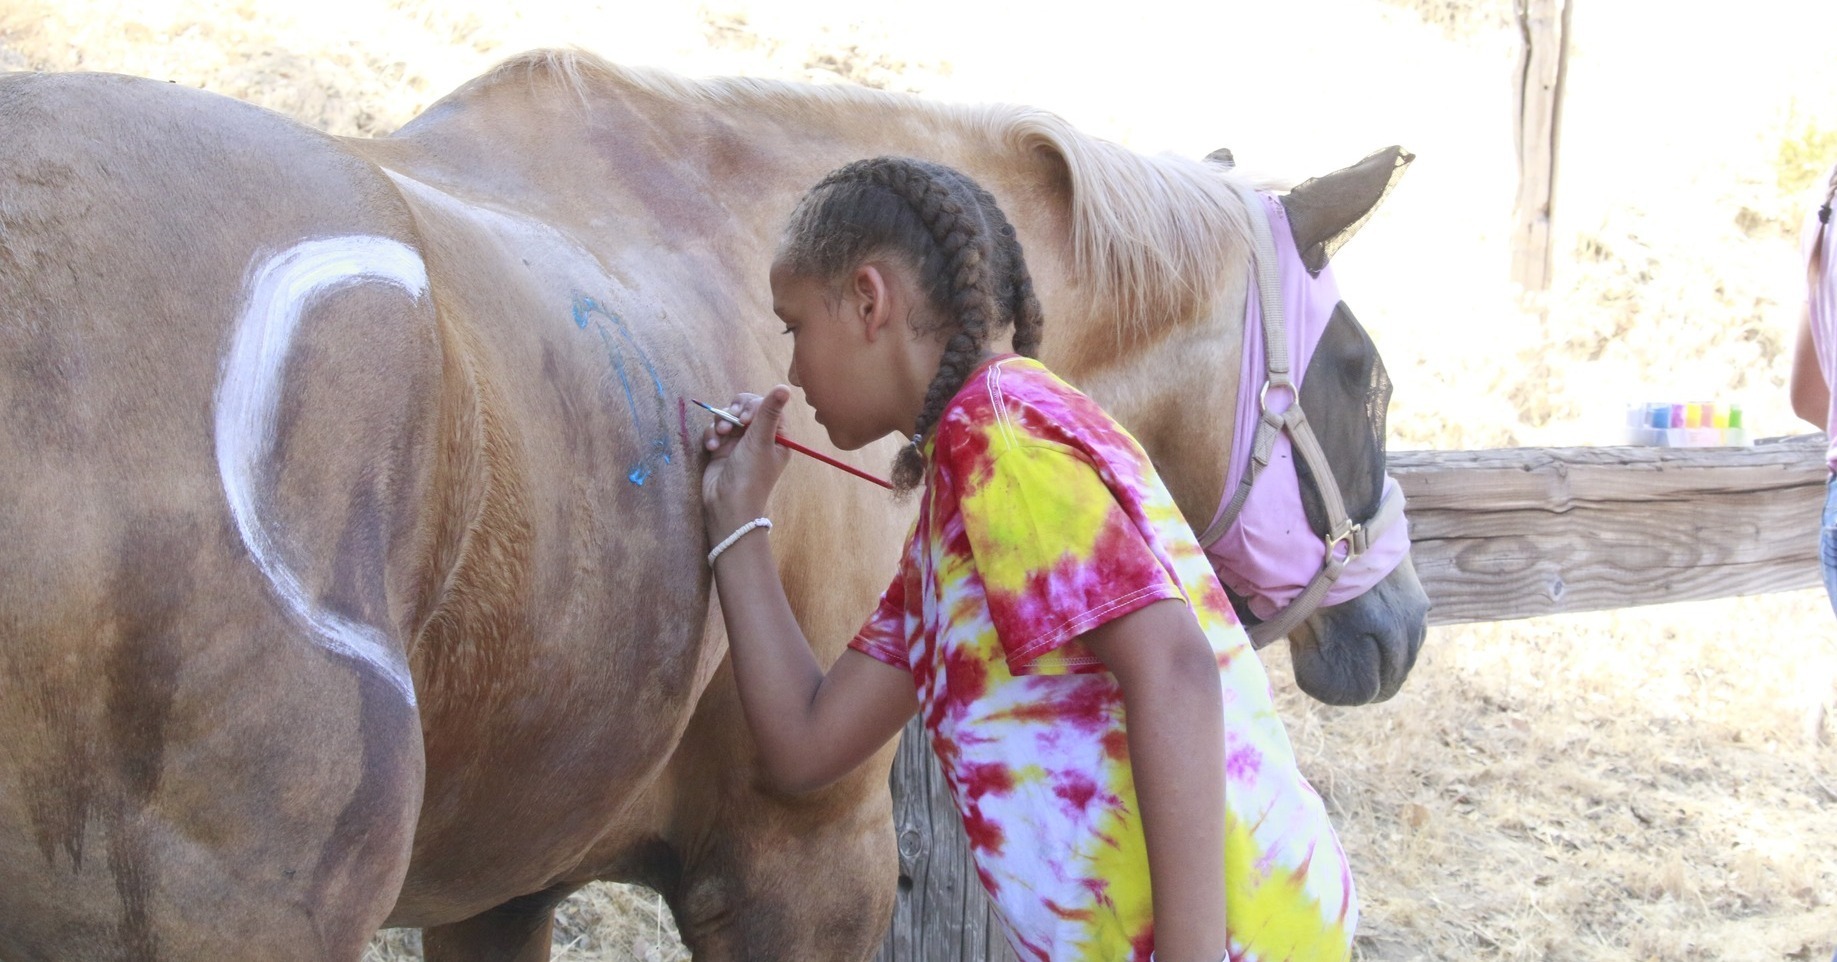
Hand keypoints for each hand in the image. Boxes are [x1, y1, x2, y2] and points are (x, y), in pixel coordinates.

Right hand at [701, 386, 794, 534]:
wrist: (727, 505)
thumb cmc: (751, 475)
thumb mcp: (761, 440)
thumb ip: (769, 411)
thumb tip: (785, 386)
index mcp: (777, 436)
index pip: (766, 406)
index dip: (754, 405)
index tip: (746, 417)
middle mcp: (759, 437)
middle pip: (744, 408)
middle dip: (734, 412)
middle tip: (733, 421)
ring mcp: (739, 443)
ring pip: (726, 418)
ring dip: (721, 423)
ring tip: (721, 437)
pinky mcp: (722, 450)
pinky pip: (714, 431)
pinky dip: (712, 437)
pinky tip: (712, 448)